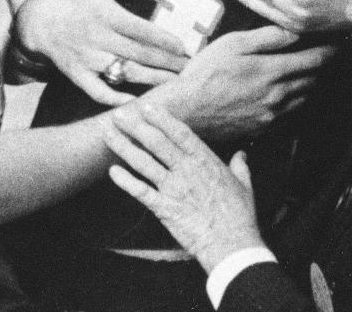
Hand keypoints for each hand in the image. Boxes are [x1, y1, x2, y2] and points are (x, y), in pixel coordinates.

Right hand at [16, 0, 188, 105]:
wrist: (42, 23)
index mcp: (104, 14)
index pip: (138, 29)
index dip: (161, 39)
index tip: (182, 47)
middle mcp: (96, 38)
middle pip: (137, 54)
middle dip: (165, 63)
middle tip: (188, 69)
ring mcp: (87, 59)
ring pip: (123, 73)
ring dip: (151, 80)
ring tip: (174, 85)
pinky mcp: (78, 75)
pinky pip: (98, 91)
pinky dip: (116, 99)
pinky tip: (137, 102)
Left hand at [105, 102, 262, 271]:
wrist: (232, 245)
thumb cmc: (240, 216)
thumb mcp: (244, 185)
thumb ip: (239, 166)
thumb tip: (241, 155)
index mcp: (205, 160)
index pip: (179, 132)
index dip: (161, 118)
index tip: (146, 106)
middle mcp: (186, 170)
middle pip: (156, 142)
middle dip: (135, 126)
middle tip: (118, 114)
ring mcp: (173, 189)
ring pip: (143, 162)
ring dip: (123, 147)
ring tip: (107, 134)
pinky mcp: (164, 209)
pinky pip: (141, 192)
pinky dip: (125, 181)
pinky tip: (112, 172)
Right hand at [153, 25, 335, 141]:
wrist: (187, 111)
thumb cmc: (205, 73)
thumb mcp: (233, 44)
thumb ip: (267, 37)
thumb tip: (294, 30)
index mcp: (272, 71)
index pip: (313, 60)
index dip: (331, 51)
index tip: (343, 44)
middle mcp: (278, 95)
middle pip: (312, 80)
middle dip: (323, 67)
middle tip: (331, 56)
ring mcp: (271, 114)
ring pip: (303, 98)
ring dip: (311, 85)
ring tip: (313, 73)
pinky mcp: (263, 128)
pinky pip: (289, 114)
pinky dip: (295, 101)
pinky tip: (289, 94)